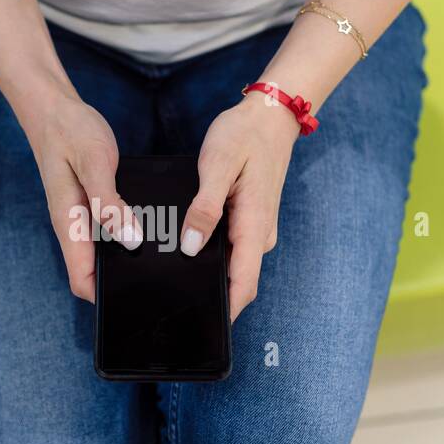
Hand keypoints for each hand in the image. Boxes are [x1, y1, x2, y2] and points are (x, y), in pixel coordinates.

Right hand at [26, 93, 141, 301]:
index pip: (81, 279)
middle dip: (120, 282)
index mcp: (69, 224)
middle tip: (159, 281)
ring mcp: (82, 217)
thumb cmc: (70, 133)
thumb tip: (129, 240)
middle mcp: (74, 226)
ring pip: (103, 253)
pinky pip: (108, 231)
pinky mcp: (91, 205)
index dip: (103, 296)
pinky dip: (126, 235)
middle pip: (94, 272)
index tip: (133, 298)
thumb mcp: (94, 164)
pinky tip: (151, 229)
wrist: (55, 110)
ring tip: (161, 259)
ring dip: (125, 259)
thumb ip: (109, 204)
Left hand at [181, 95, 299, 320]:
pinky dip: (214, 254)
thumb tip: (192, 246)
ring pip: (233, 264)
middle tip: (173, 300)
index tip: (205, 327)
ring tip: (175, 274)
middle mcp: (260, 234)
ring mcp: (257, 229)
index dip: (226, 309)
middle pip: (237, 279)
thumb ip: (204, 208)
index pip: (244, 283)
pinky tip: (190, 248)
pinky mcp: (250, 221)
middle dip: (211, 294)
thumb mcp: (217, 166)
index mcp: (254, 225)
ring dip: (210, 272)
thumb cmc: (244, 135)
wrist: (270, 116)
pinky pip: (233, 248)